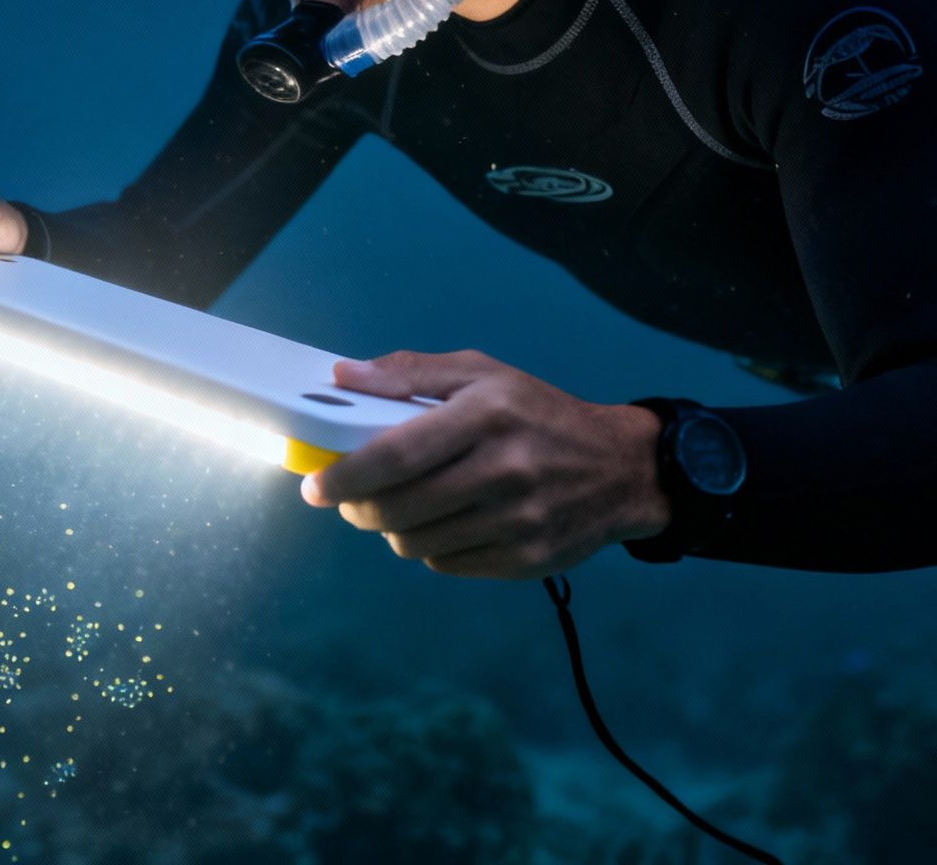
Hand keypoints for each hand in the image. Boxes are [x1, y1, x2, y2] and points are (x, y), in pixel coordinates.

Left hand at [302, 350, 670, 579]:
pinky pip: (446, 563)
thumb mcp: (482, 374)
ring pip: (415, 542)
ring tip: (406, 505)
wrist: (623, 468)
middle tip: (350, 499)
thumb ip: (409, 373)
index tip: (314, 487)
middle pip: (398, 508)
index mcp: (487, 414)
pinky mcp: (526, 559)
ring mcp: (518, 521)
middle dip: (358, 508)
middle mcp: (505, 470)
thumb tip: (341, 377)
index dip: (345, 476)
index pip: (395, 454)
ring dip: (394, 528)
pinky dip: (431, 546)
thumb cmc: (538, 413)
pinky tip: (448, 521)